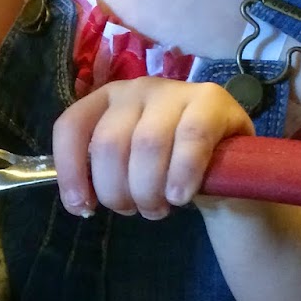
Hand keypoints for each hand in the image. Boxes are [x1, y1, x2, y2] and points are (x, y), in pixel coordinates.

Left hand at [51, 78, 254, 218]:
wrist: (230, 169)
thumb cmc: (170, 170)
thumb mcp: (130, 171)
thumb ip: (102, 176)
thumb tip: (78, 202)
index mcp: (106, 101)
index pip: (71, 126)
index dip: (71, 171)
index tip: (83, 208)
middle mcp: (136, 89)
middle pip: (108, 143)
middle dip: (117, 191)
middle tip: (135, 211)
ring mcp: (174, 90)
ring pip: (147, 144)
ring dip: (149, 190)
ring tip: (159, 208)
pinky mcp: (212, 100)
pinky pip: (191, 138)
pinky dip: (182, 174)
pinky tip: (180, 196)